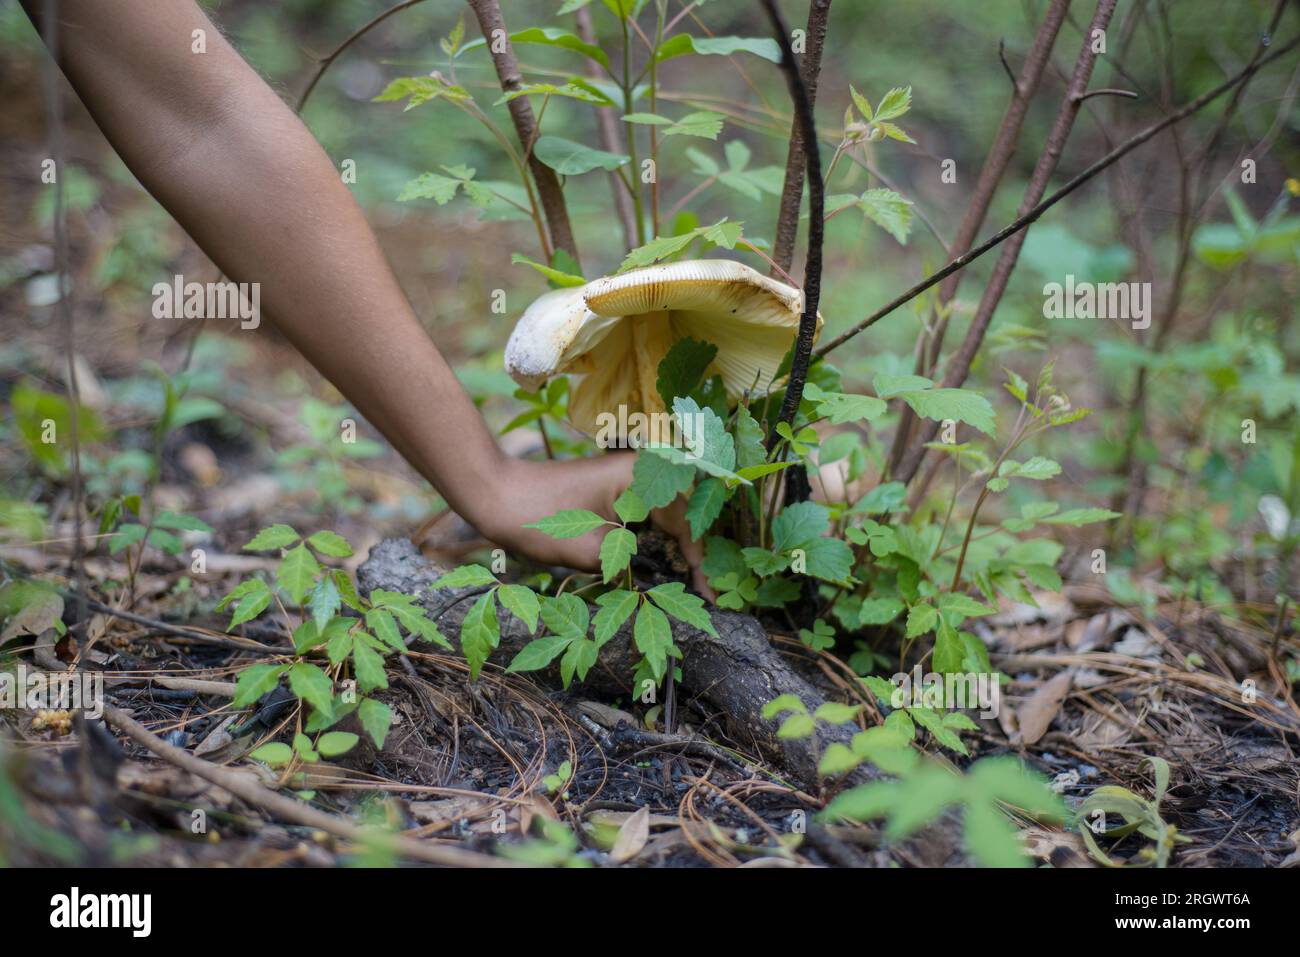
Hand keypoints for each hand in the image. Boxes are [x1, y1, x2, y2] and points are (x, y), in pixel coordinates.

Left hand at [473, 453, 712, 598]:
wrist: (496, 495)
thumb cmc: (539, 518)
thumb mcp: (591, 553)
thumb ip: (630, 566)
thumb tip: (655, 581)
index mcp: (641, 475)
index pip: (684, 522)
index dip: (698, 561)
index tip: (708, 593)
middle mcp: (640, 468)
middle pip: (682, 516)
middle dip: (693, 555)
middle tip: (705, 593)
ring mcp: (627, 476)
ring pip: (666, 515)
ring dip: (677, 546)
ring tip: (690, 582)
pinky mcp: (613, 486)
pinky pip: (646, 512)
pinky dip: (656, 537)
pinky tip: (663, 562)